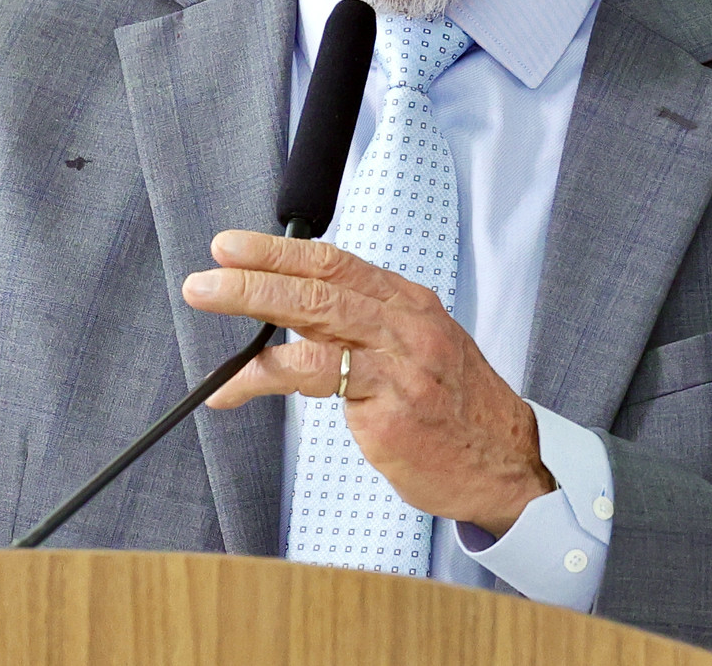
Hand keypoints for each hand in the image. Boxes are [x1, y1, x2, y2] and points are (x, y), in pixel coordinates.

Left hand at [183, 230, 554, 536]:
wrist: (505, 465)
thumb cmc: (456, 410)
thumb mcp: (420, 349)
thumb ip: (369, 327)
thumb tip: (300, 312)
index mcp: (411, 304)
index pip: (337, 263)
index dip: (280, 250)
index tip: (234, 247)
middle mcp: (407, 325)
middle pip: (320, 284)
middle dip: (256, 271)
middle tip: (207, 271)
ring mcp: (400, 364)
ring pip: (315, 321)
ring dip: (252, 304)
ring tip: (207, 299)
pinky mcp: (390, 408)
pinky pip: (315, 379)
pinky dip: (263, 378)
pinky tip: (233, 387)